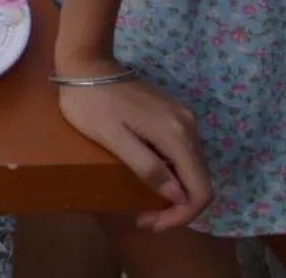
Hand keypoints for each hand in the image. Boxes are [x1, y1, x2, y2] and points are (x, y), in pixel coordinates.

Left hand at [56, 71, 212, 231]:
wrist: (85, 63)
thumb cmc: (91, 103)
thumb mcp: (113, 139)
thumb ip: (147, 167)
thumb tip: (178, 196)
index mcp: (177, 135)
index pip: (200, 190)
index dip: (182, 215)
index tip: (152, 223)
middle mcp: (189, 126)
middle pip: (198, 180)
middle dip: (177, 207)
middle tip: (146, 218)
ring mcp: (182, 117)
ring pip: (191, 167)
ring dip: (174, 191)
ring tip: (146, 203)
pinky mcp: (172, 113)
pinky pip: (181, 152)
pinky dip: (171, 171)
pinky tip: (149, 176)